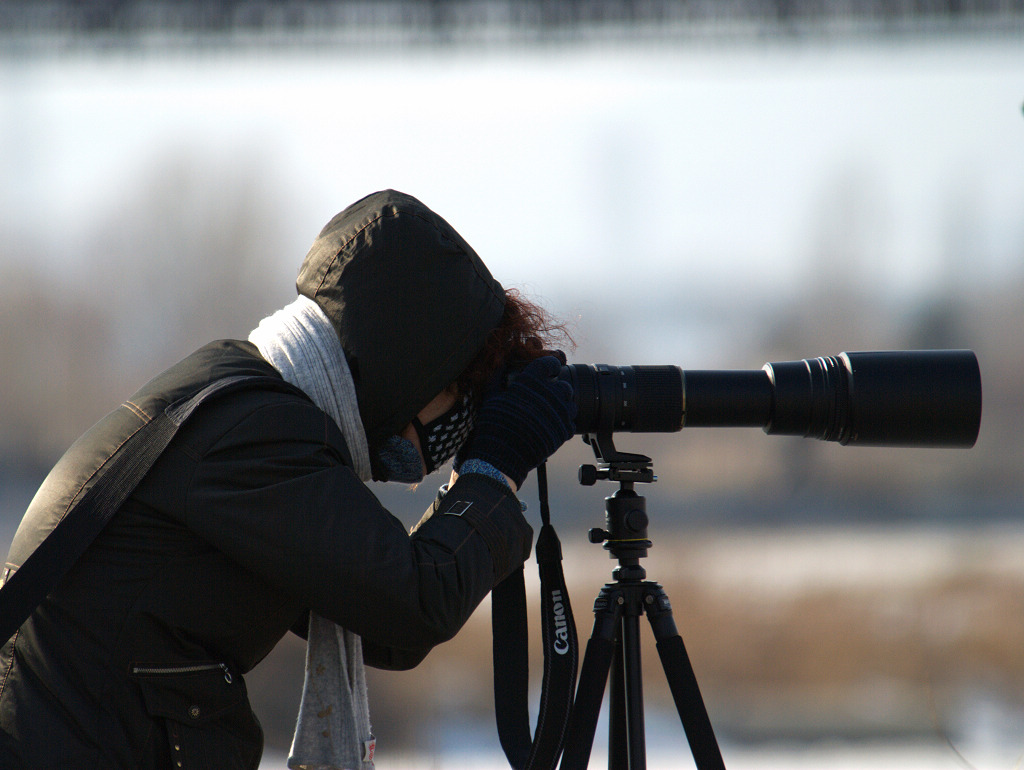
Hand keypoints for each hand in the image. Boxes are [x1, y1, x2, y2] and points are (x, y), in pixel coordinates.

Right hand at [456, 355, 575, 488]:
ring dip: (562, 405)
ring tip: (550, 411)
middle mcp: (549, 396)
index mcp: (531, 383)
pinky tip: (551, 425)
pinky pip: (571, 422)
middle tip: (546, 394)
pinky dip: (563, 422)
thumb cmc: (494, 426)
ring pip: (570, 403)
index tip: (548, 369)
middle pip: (564, 384)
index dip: (550, 365)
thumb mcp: (490, 398)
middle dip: (557, 387)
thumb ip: (497, 378)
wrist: (502, 456)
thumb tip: (501, 364)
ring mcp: (559, 414)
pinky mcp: (563, 432)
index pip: (549, 363)